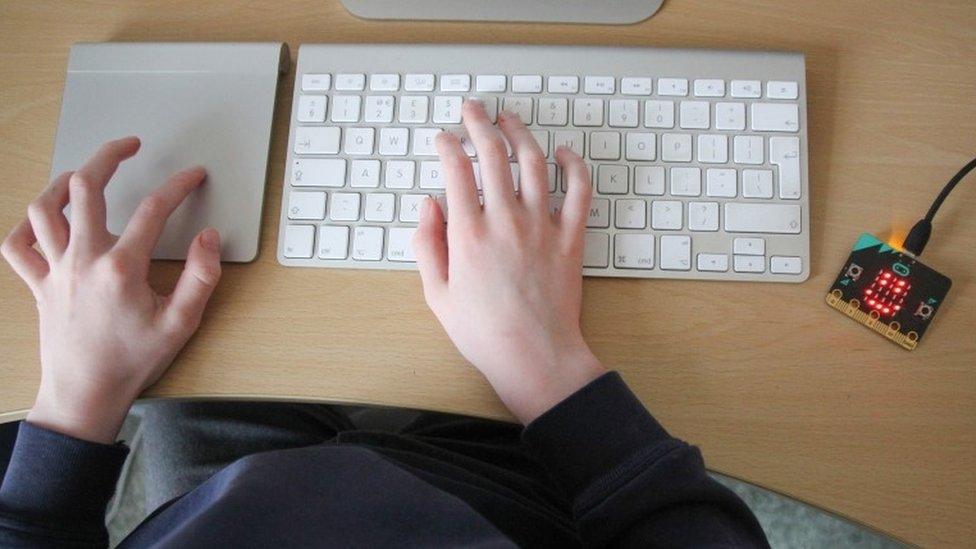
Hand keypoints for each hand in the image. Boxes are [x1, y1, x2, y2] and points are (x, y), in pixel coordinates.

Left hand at [1, 137, 221, 443]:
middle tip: (129, 145)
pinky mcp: (38, 285)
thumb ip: (201, 276)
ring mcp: (55, 270)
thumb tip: (209, 238)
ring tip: (85, 172)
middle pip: (86, 188)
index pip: (153, 210)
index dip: (178, 186)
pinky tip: (43, 217)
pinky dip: (26, 225)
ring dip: (64, 181)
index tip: (193, 176)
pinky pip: (17, 246)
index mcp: (121, 268)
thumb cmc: (132, 362)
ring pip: (44, 208)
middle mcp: (83, 260)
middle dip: (109, 156)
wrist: (85, 396)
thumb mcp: (182, 324)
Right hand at [413, 101, 605, 424]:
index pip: (455, 170)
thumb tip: (427, 206)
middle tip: (473, 110)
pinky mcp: (570, 238)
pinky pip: (579, 191)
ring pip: (533, 162)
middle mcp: (506, 221)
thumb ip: (427, 244)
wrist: (535, 357)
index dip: (447, 145)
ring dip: (520, 133)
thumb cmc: (484, 333)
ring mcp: (542, 226)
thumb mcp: (437, 294)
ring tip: (509, 119)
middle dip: (478, 123)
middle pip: (492, 154)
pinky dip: (573, 165)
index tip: (443, 138)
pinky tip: (563, 153)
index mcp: (469, 234)